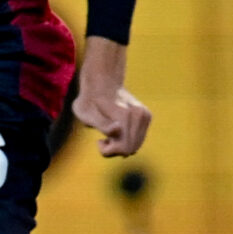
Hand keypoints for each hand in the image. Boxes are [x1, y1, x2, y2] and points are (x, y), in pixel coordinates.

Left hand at [73, 39, 151, 158]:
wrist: (102, 82)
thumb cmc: (88, 100)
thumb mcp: (85, 112)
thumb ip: (101, 124)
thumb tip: (117, 129)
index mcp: (125, 116)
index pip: (124, 148)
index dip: (109, 151)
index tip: (100, 141)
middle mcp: (139, 115)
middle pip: (131, 149)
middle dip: (116, 149)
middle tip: (104, 139)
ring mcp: (145, 115)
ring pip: (136, 146)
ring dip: (121, 144)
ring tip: (109, 132)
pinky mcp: (147, 116)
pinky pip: (138, 139)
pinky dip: (127, 139)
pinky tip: (118, 129)